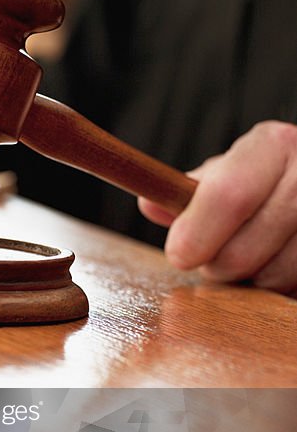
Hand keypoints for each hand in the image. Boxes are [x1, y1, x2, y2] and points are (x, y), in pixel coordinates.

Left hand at [138, 121, 296, 296]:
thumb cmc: (263, 181)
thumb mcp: (229, 173)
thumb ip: (187, 192)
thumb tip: (149, 203)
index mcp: (274, 145)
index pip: (228, 195)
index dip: (197, 232)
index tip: (179, 254)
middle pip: (244, 249)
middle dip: (217, 266)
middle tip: (212, 259)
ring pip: (273, 276)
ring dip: (249, 280)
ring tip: (251, 257)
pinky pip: (295, 287)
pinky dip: (278, 287)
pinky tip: (275, 264)